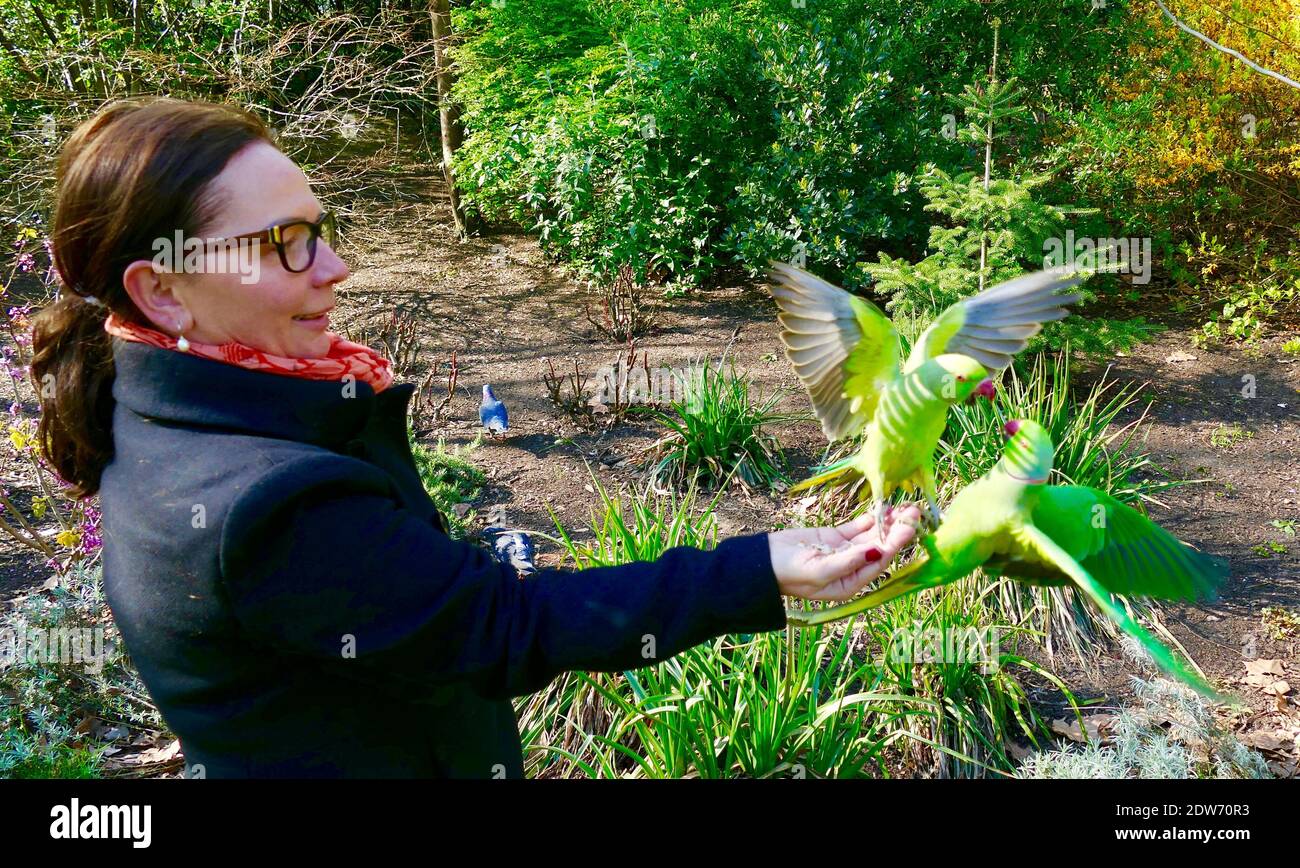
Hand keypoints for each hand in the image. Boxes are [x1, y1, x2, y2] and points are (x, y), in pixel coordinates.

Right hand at [767, 505, 920, 601]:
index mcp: (851, 583)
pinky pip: (858, 528)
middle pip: (880, 547)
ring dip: (888, 522)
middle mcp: (852, 568)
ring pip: (871, 535)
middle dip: (898, 530)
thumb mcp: (820, 571)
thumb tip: (878, 551)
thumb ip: (850, 562)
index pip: (880, 561)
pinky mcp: (835, 538)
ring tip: (906, 507)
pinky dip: (871, 518)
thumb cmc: (789, 572)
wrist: (762, 562)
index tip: (909, 527)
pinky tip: (885, 508)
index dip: (895, 544)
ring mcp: (844, 551)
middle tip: (914, 511)